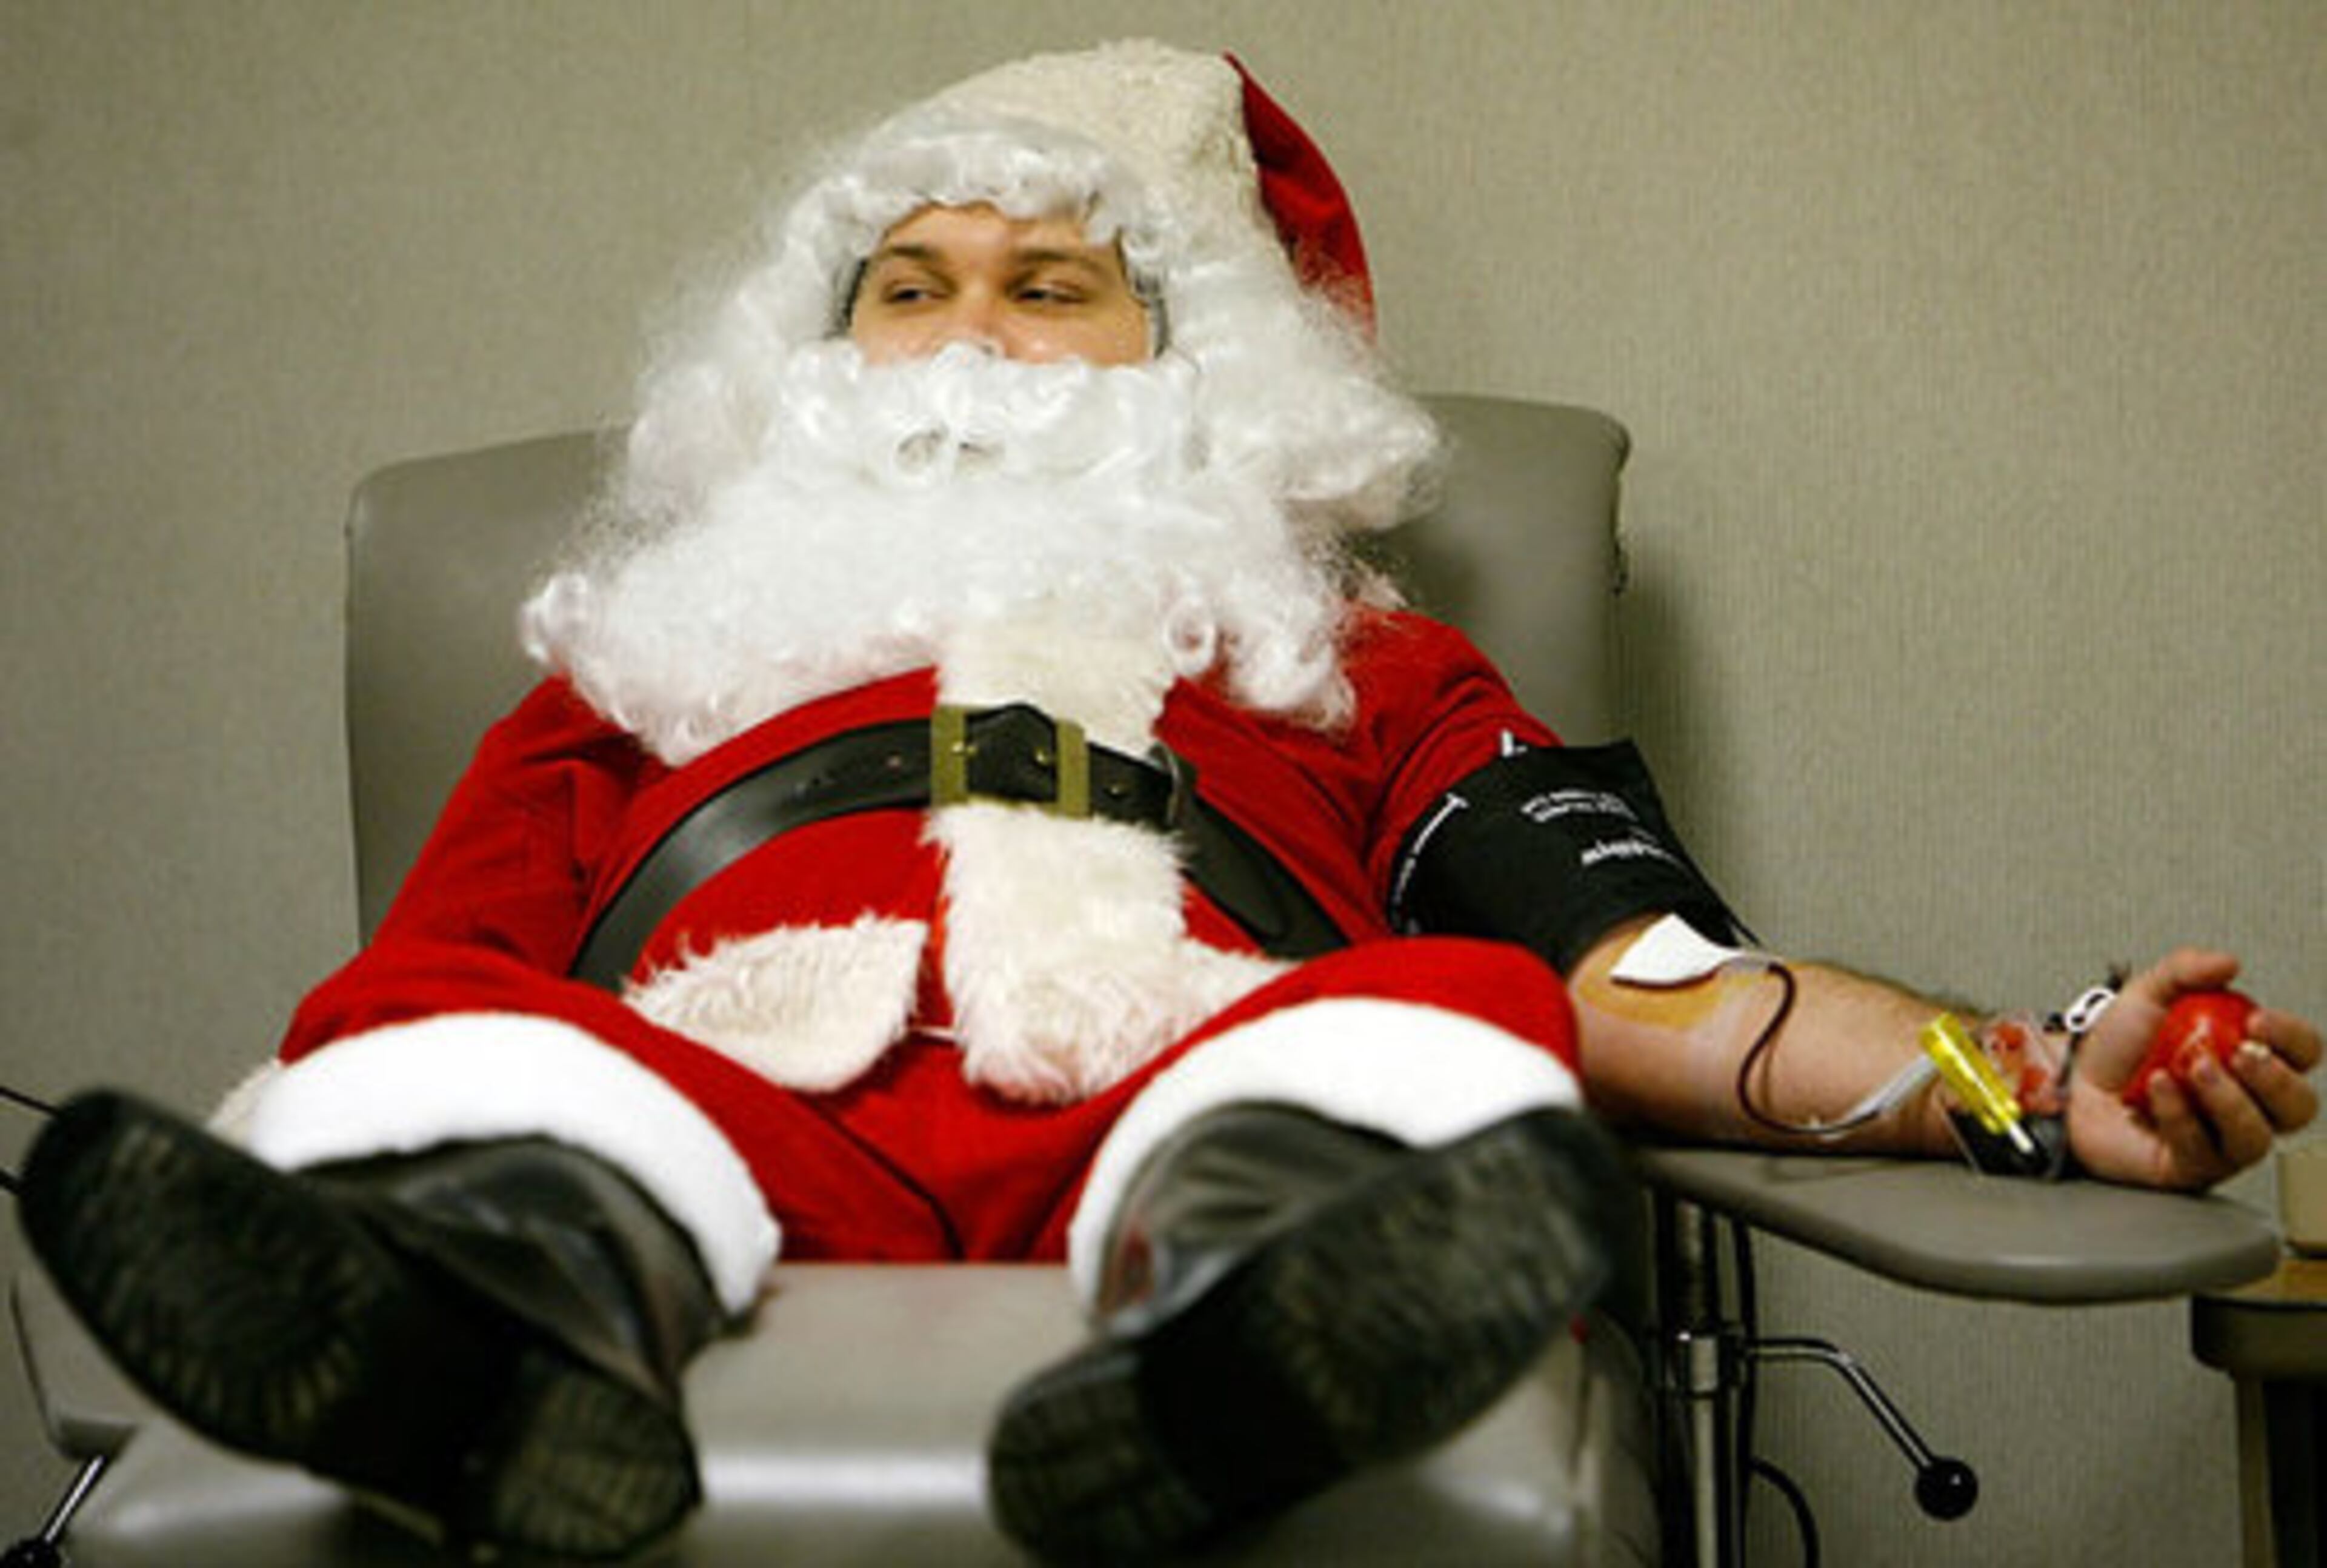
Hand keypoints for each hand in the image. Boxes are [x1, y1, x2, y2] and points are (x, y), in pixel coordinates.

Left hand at [2066, 949, 2319, 1188]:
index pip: (2302, 1054)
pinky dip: (2179, 1113)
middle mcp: (2244, 1103)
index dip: (2292, 1039)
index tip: (2258, 1021)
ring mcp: (2219, 1139)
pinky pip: (2200, 1149)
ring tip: (2193, 1068)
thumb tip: (2228, 963)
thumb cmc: (2117, 1047)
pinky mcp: (2187, 1165)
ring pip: (2255, 1137)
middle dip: (2274, 1078)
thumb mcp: (2148, 994)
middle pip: (2298, 1107)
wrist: (2068, 1079)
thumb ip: (2186, 969)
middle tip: (2238, 1053)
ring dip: (2228, 1100)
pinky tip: (2158, 1088)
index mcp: (2249, 1059)